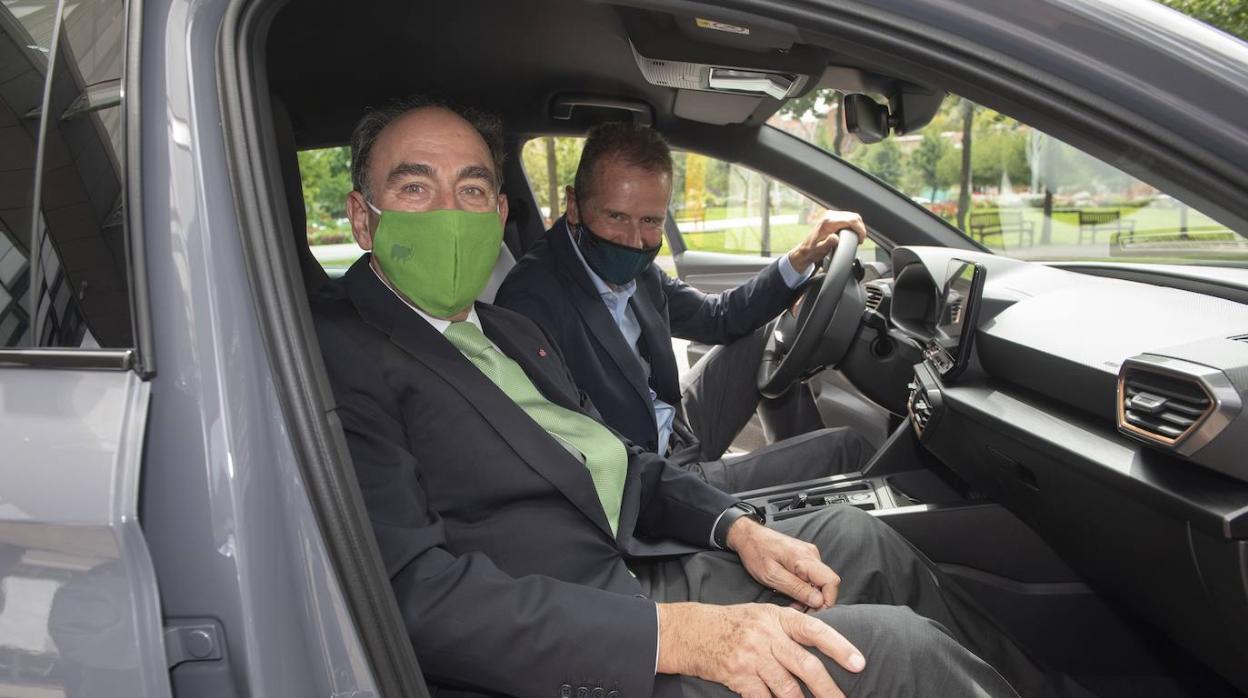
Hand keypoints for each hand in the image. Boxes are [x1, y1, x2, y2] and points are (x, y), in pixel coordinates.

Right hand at [657, 602, 864, 697]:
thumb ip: (789, 627)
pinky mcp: (739, 677)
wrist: (692, 631)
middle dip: (829, 689)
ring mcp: (752, 657)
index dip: (839, 647)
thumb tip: (823, 644)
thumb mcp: (762, 614)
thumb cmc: (733, 623)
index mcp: (777, 617)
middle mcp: (766, 636)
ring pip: (788, 688)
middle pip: (806, 666)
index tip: (859, 663)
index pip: (814, 631)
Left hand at [728, 518, 839, 609]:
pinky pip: (812, 576)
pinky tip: (792, 593)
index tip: (813, 611)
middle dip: (816, 600)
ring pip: (819, 581)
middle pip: (827, 583)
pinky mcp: (805, 557)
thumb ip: (797, 589)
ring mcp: (809, 555)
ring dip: (809, 595)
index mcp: (805, 558)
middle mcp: (812, 555)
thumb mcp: (772, 576)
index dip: (827, 600)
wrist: (748, 536)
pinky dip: (805, 587)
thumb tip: (819, 601)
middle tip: (798, 609)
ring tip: (792, 602)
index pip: (831, 581)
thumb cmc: (756, 553)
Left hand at [786, 210, 867, 272]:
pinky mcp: (832, 217)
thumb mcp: (820, 249)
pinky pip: (847, 218)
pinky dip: (853, 225)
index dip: (860, 229)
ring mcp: (831, 215)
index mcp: (828, 222)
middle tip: (860, 240)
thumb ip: (828, 243)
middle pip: (854, 216)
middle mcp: (830, 216)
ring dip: (858, 226)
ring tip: (857, 238)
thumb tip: (835, 237)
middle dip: (861, 228)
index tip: (861, 239)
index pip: (851, 220)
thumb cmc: (812, 251)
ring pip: (852, 216)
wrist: (805, 250)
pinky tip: (853, 233)